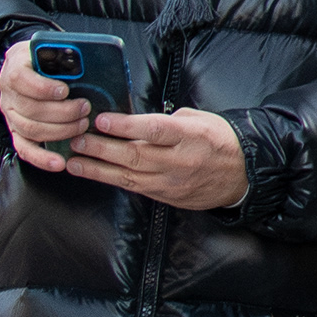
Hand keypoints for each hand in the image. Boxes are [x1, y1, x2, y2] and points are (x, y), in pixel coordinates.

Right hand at [0, 35, 88, 169]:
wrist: (27, 64)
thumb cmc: (47, 57)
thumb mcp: (52, 46)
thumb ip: (65, 52)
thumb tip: (90, 57)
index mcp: (16, 68)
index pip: (21, 79)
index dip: (43, 88)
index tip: (65, 90)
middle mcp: (8, 94)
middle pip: (30, 109)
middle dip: (62, 112)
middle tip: (85, 108)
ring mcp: (11, 115)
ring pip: (30, 129)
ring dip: (60, 131)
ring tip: (82, 125)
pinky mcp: (16, 131)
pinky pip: (25, 149)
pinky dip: (42, 158)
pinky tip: (59, 163)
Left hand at [18, 47, 248, 212]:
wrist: (244, 175)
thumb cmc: (222, 141)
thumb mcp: (203, 119)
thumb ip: (170, 120)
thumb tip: (138, 120)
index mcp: (192, 136)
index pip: (154, 130)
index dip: (125, 126)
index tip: (101, 119)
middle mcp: (180, 161)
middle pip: (134, 155)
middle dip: (101, 147)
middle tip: (77, 138)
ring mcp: (172, 182)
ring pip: (127, 176)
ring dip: (96, 167)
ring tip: (72, 159)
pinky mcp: (166, 197)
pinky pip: (133, 188)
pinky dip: (110, 179)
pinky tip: (91, 172)